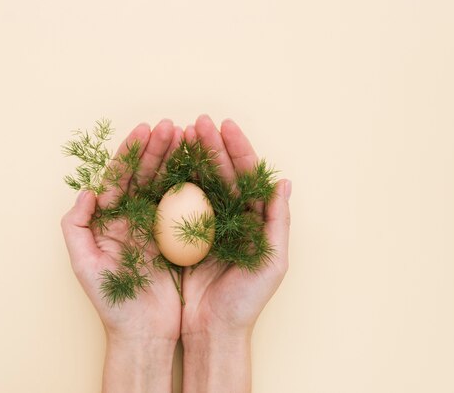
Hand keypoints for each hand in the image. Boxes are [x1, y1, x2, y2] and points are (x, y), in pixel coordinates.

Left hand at [61, 118, 183, 392]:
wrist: (142, 333)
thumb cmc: (110, 301)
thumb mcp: (84, 265)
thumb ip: (76, 226)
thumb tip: (87, 191)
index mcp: (110, 218)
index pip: (120, 177)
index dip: (130, 152)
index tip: (144, 130)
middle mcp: (133, 216)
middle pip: (144, 174)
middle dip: (156, 148)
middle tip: (171, 126)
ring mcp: (156, 224)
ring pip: (165, 183)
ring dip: (175, 159)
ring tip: (187, 135)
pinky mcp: (176, 236)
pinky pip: (184, 204)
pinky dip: (191, 183)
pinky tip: (200, 164)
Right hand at [180, 114, 291, 392]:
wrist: (214, 330)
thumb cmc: (246, 301)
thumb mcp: (272, 263)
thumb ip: (278, 222)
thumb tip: (284, 183)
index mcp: (255, 218)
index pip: (248, 175)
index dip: (238, 149)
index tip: (226, 126)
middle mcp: (233, 215)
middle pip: (223, 172)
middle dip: (212, 145)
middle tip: (199, 122)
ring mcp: (208, 221)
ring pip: (201, 180)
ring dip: (193, 156)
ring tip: (182, 132)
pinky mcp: (186, 232)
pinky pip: (181, 200)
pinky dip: (176, 179)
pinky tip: (169, 161)